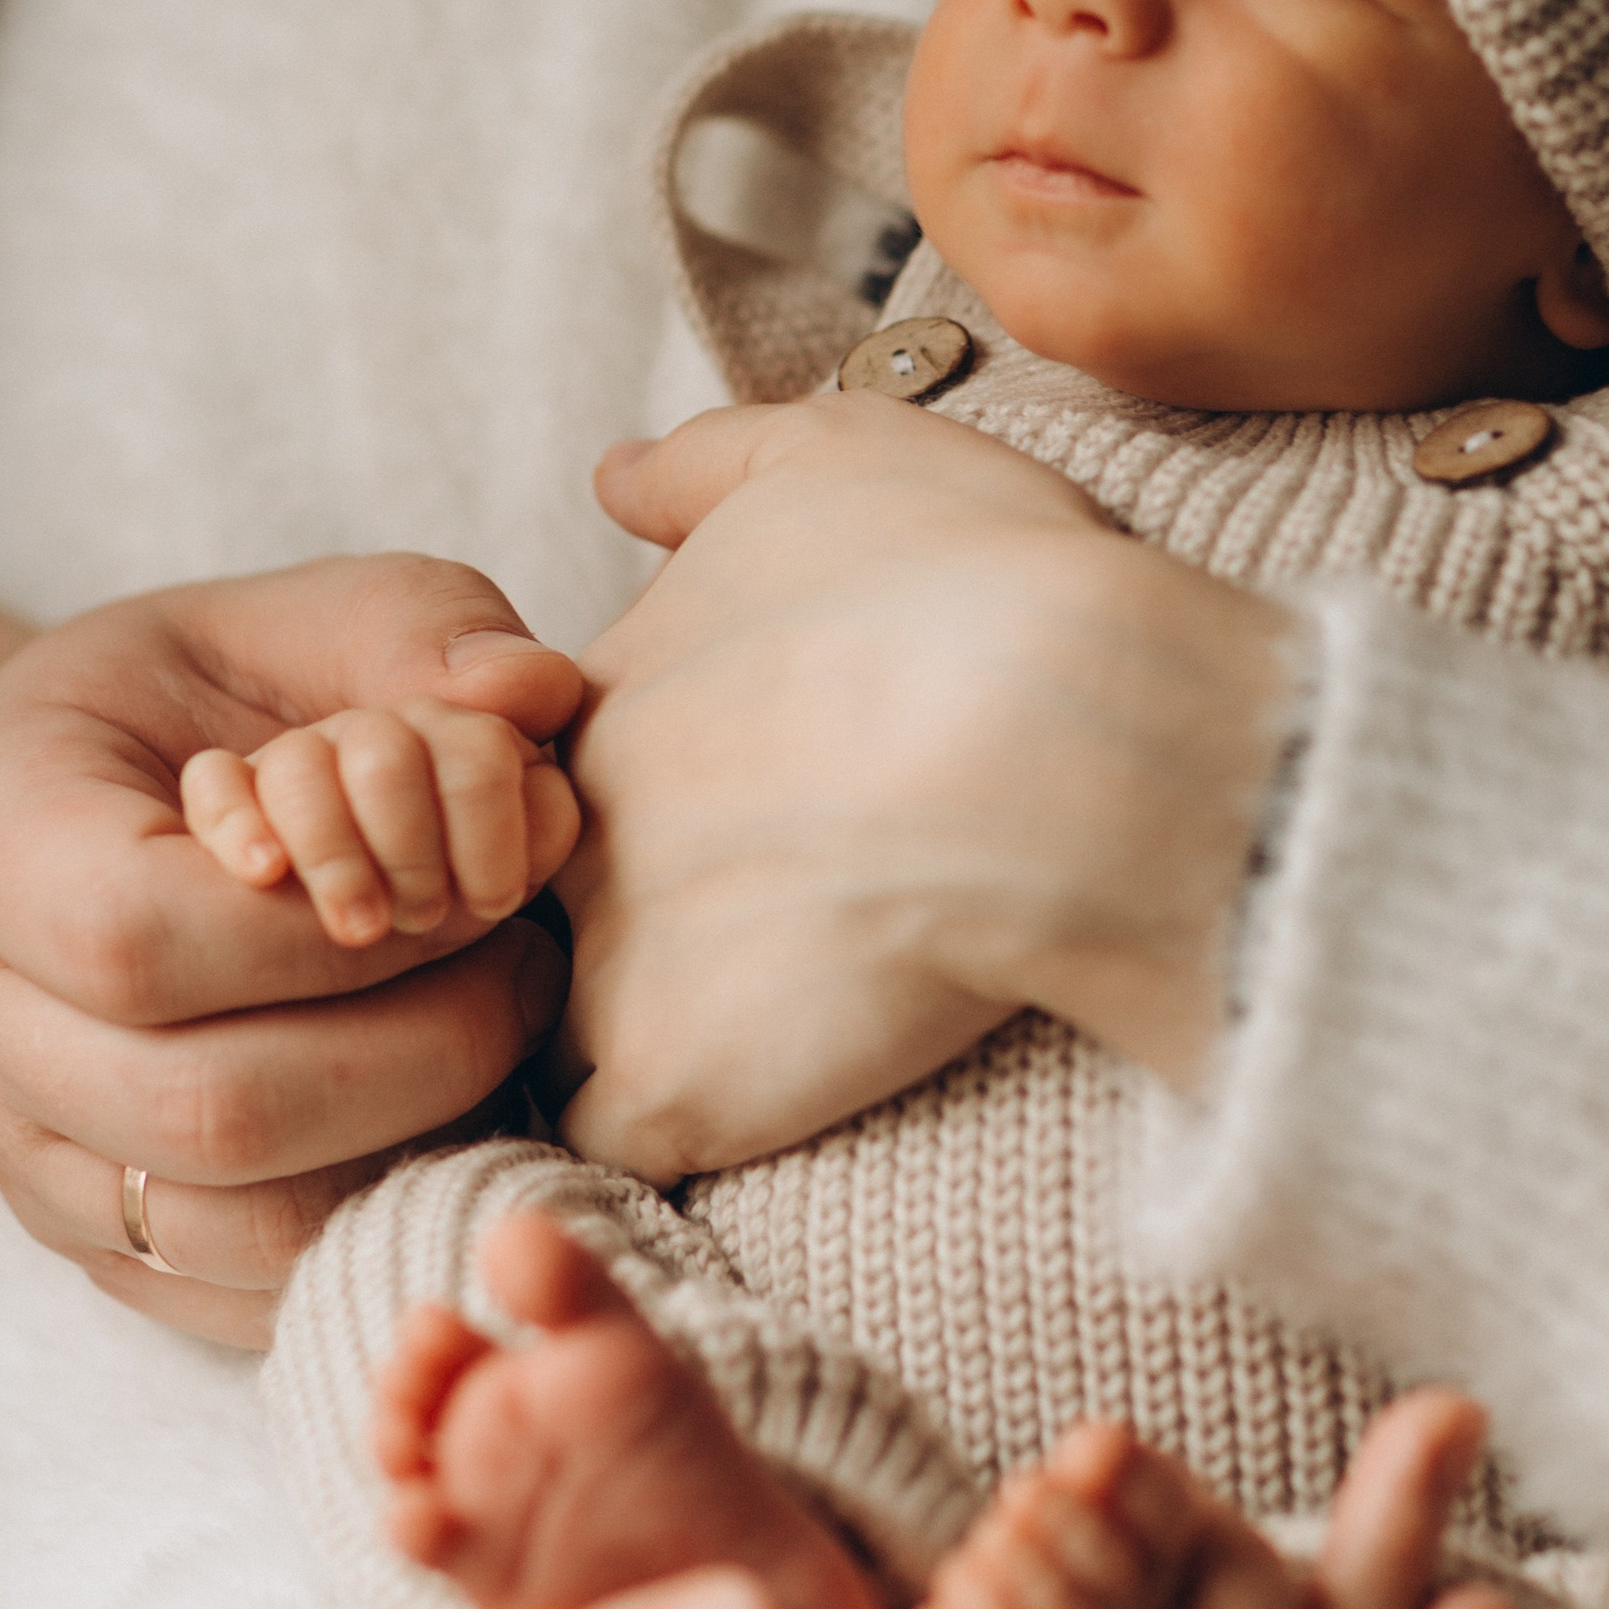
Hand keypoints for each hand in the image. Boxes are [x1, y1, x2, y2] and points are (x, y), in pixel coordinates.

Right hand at [0, 557, 581, 1347]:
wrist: (97, 810)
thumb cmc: (217, 700)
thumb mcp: (305, 613)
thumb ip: (425, 629)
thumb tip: (532, 698)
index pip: (139, 942)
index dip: (326, 935)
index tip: (452, 885)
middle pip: (212, 1111)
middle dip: (423, 1047)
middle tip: (530, 967)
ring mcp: (33, 1157)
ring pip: (247, 1230)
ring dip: (425, 1143)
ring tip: (506, 1039)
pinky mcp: (108, 1248)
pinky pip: (257, 1296)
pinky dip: (389, 1221)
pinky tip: (466, 1122)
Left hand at [556, 395, 1296, 1177]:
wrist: (1063, 734)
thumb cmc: (972, 579)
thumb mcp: (828, 460)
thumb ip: (701, 469)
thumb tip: (609, 478)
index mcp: (604, 707)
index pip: (550, 792)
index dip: (643, 817)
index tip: (761, 824)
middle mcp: (573, 838)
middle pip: (545, 918)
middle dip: (626, 936)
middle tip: (772, 938)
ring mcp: (610, 970)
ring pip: (565, 1037)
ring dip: (646, 1043)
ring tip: (781, 1036)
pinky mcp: (674, 1088)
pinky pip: (620, 1149)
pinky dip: (679, 1140)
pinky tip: (773, 1107)